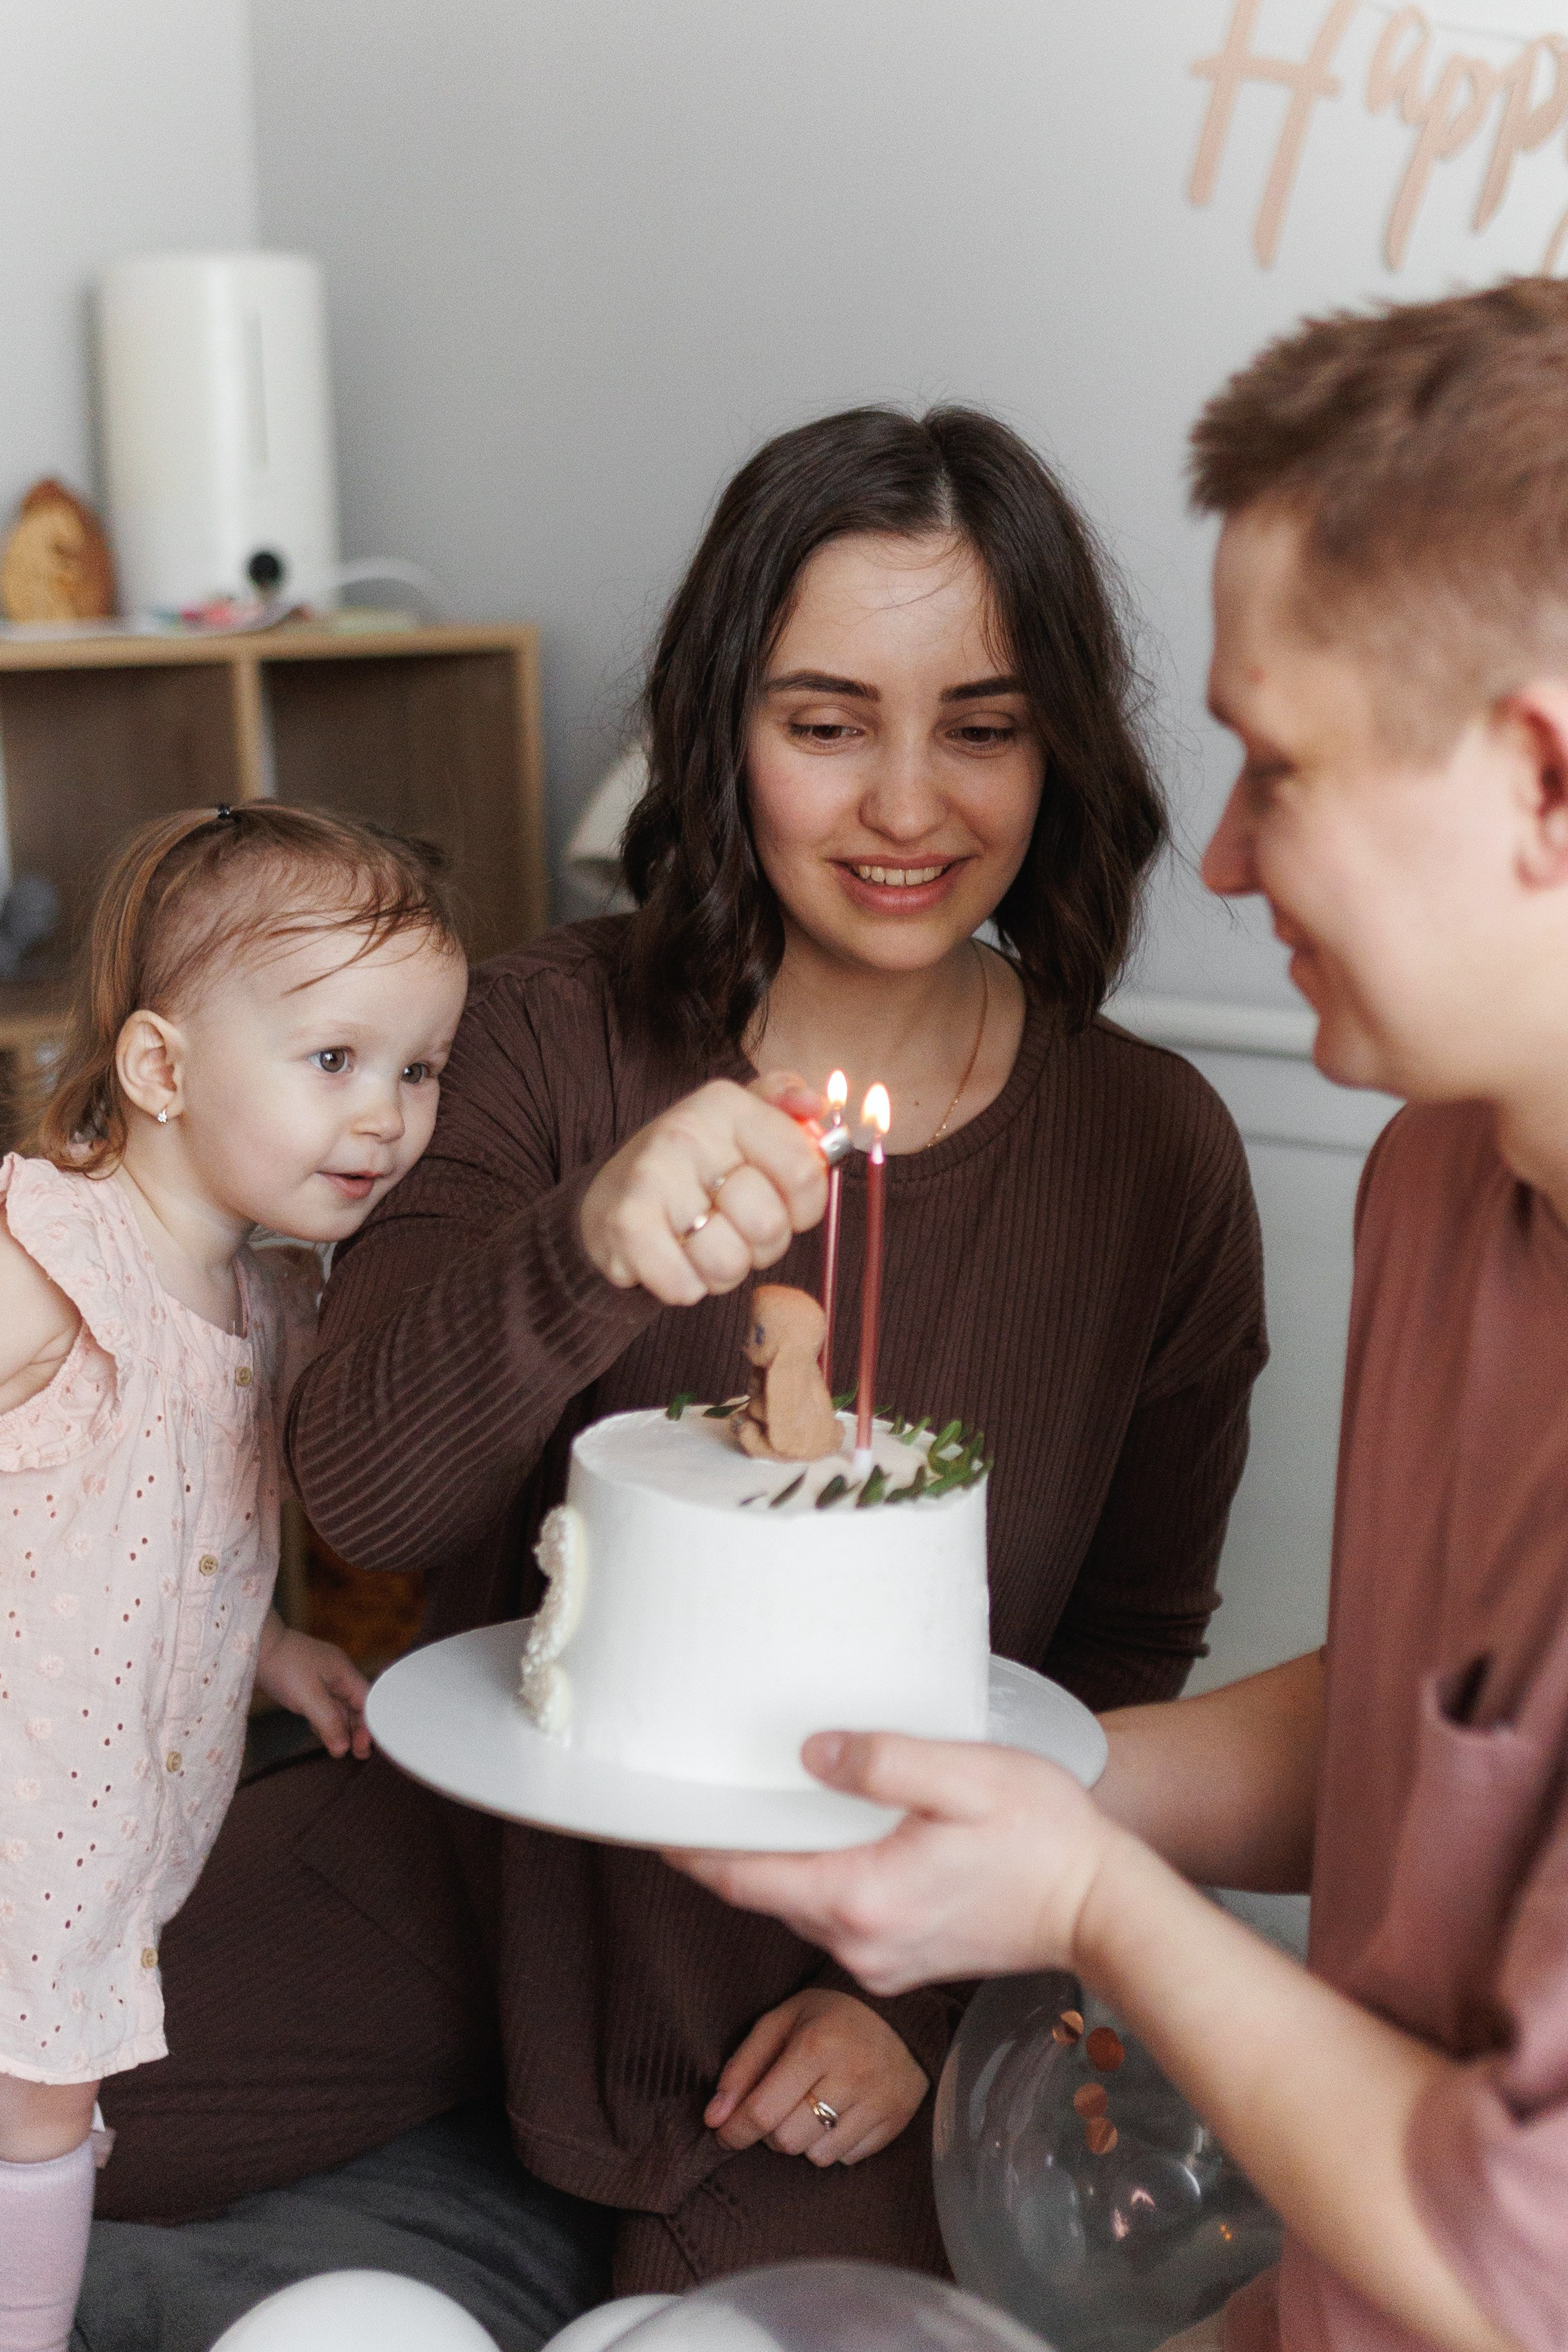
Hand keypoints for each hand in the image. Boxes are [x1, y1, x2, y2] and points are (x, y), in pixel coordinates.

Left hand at [255, 1612, 371, 1758]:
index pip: (368, 1701)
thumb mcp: (308, 1697)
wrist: (254, 1646)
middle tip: (357, 1754)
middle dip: (357, 1729)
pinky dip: (324, 1720)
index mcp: (345, 1672)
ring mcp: (322, 1677)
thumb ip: (328, 1722)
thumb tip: (343, 1749)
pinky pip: (324, 1705)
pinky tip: (318, 1731)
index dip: (369, 1725)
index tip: (364, 1749)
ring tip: (339, 1749)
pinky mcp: (307, 1683)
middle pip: (356, 1705)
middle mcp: (338, 1674)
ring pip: (339, 1706)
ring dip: (340, 1727)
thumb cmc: (283, 1666)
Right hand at [580, 1072, 828, 1305]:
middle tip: (733, 1228)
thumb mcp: (739, 1125)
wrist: (609, 1197)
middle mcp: (688, 1133)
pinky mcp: (625, 1225)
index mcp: (727, 1105)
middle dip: (761, 1245)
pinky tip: (671, 1259)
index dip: (805, 1207)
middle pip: (768, 1224)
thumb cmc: (692, 1170)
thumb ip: (784, 1108)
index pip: (803, 1171)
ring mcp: (652, 1176)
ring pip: (729, 1263)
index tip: (785, 1206)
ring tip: (700, 1245)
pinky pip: (685, 1287)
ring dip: (721, 1272)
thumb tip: (814, 1105)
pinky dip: (684, 1287)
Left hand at [669, 1732, 1122, 1994]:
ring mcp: (880, 1962)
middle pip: (762, 1893)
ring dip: (770, 1864)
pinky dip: (811, 1879)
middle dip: (723, 1850)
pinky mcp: (903, 1962)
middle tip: (692, 1794)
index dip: (689, 1847)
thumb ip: (885, 1761)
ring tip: (750, 1805)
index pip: (742, 1877)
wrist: (1104, 1910)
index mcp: (860, 1896)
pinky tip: (819, 1837)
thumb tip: (811, 1751)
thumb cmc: (1044, 1835)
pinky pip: (833, 1918)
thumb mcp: (967, 1776)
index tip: (648, 1816)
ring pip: (796, 1906)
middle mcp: (858, 1943)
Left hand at [703, 1988, 927, 2166]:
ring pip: (817, 2156)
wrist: (900, 2011)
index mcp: (816, 2046)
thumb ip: (743, 2067)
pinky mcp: (897, 2120)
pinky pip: (849, 2158)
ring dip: (804, 2139)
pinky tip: (841, 2111)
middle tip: (779, 2106)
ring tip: (813, 2106)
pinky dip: (835, 2143)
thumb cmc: (829, 2014)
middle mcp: (851, 2076)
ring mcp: (879, 2102)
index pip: (763, 2111)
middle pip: (787, 2140)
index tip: (722, 2134)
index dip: (735, 2130)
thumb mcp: (780, 2022)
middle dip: (772, 2131)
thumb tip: (714, 2118)